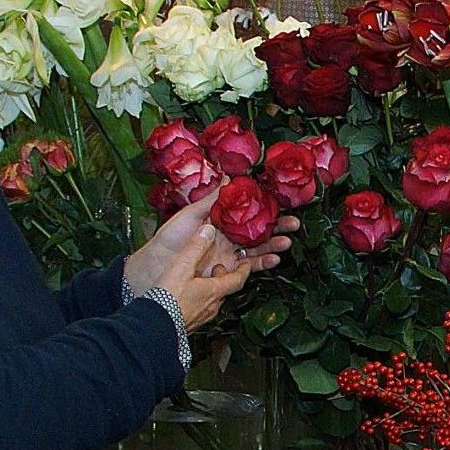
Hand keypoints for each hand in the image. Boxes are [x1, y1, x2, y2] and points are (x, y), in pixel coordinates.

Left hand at [123, 192, 295, 293]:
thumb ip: (212, 199)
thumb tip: (229, 178)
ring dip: (274, 246)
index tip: (282, 203)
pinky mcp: (227, 272)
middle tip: (294, 224)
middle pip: (258, 231)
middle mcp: (228, 236)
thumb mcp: (190, 213)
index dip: (266, 208)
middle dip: (278, 227)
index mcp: (220, 220)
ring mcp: (229, 255)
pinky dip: (262, 264)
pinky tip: (274, 259)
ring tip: (287, 242)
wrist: (155, 268)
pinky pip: (249, 268)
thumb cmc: (169, 238)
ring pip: (258, 249)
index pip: (248, 212)